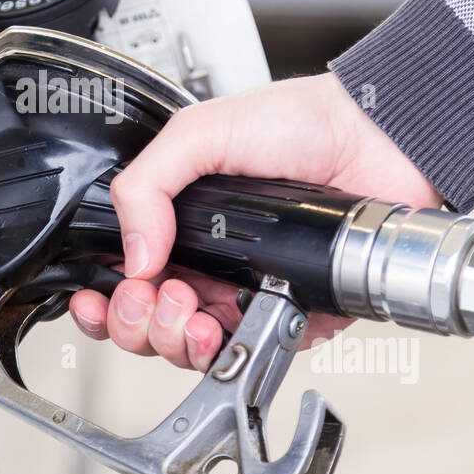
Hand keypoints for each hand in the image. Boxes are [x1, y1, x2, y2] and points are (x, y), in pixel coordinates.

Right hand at [68, 72, 440, 371]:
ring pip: (194, 350)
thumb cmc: (296, 122)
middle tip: (159, 296)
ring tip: (192, 312)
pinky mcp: (293, 312)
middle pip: (149, 326)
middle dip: (139, 325)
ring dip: (178, 342)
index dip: (104, 302)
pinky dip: (241, 348)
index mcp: (177, 224)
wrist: (372, 137)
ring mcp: (248, 291)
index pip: (124, 279)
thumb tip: (132, 255)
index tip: (101, 300)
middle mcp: (207, 262)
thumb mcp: (199, 133)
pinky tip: (237, 321)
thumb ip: (147, 184)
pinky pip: (257, 351)